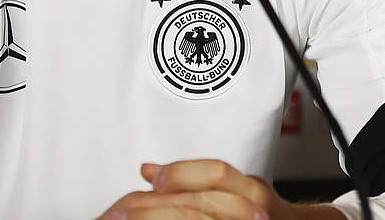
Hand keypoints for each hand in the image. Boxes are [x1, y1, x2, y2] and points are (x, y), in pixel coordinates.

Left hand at [94, 159, 346, 219]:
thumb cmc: (265, 214)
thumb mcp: (237, 188)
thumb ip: (196, 179)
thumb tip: (150, 170)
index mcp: (251, 191)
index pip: (217, 173)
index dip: (181, 173)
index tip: (150, 176)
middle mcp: (251, 211)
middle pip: (199, 203)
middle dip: (154, 206)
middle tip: (119, 210)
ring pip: (196, 219)